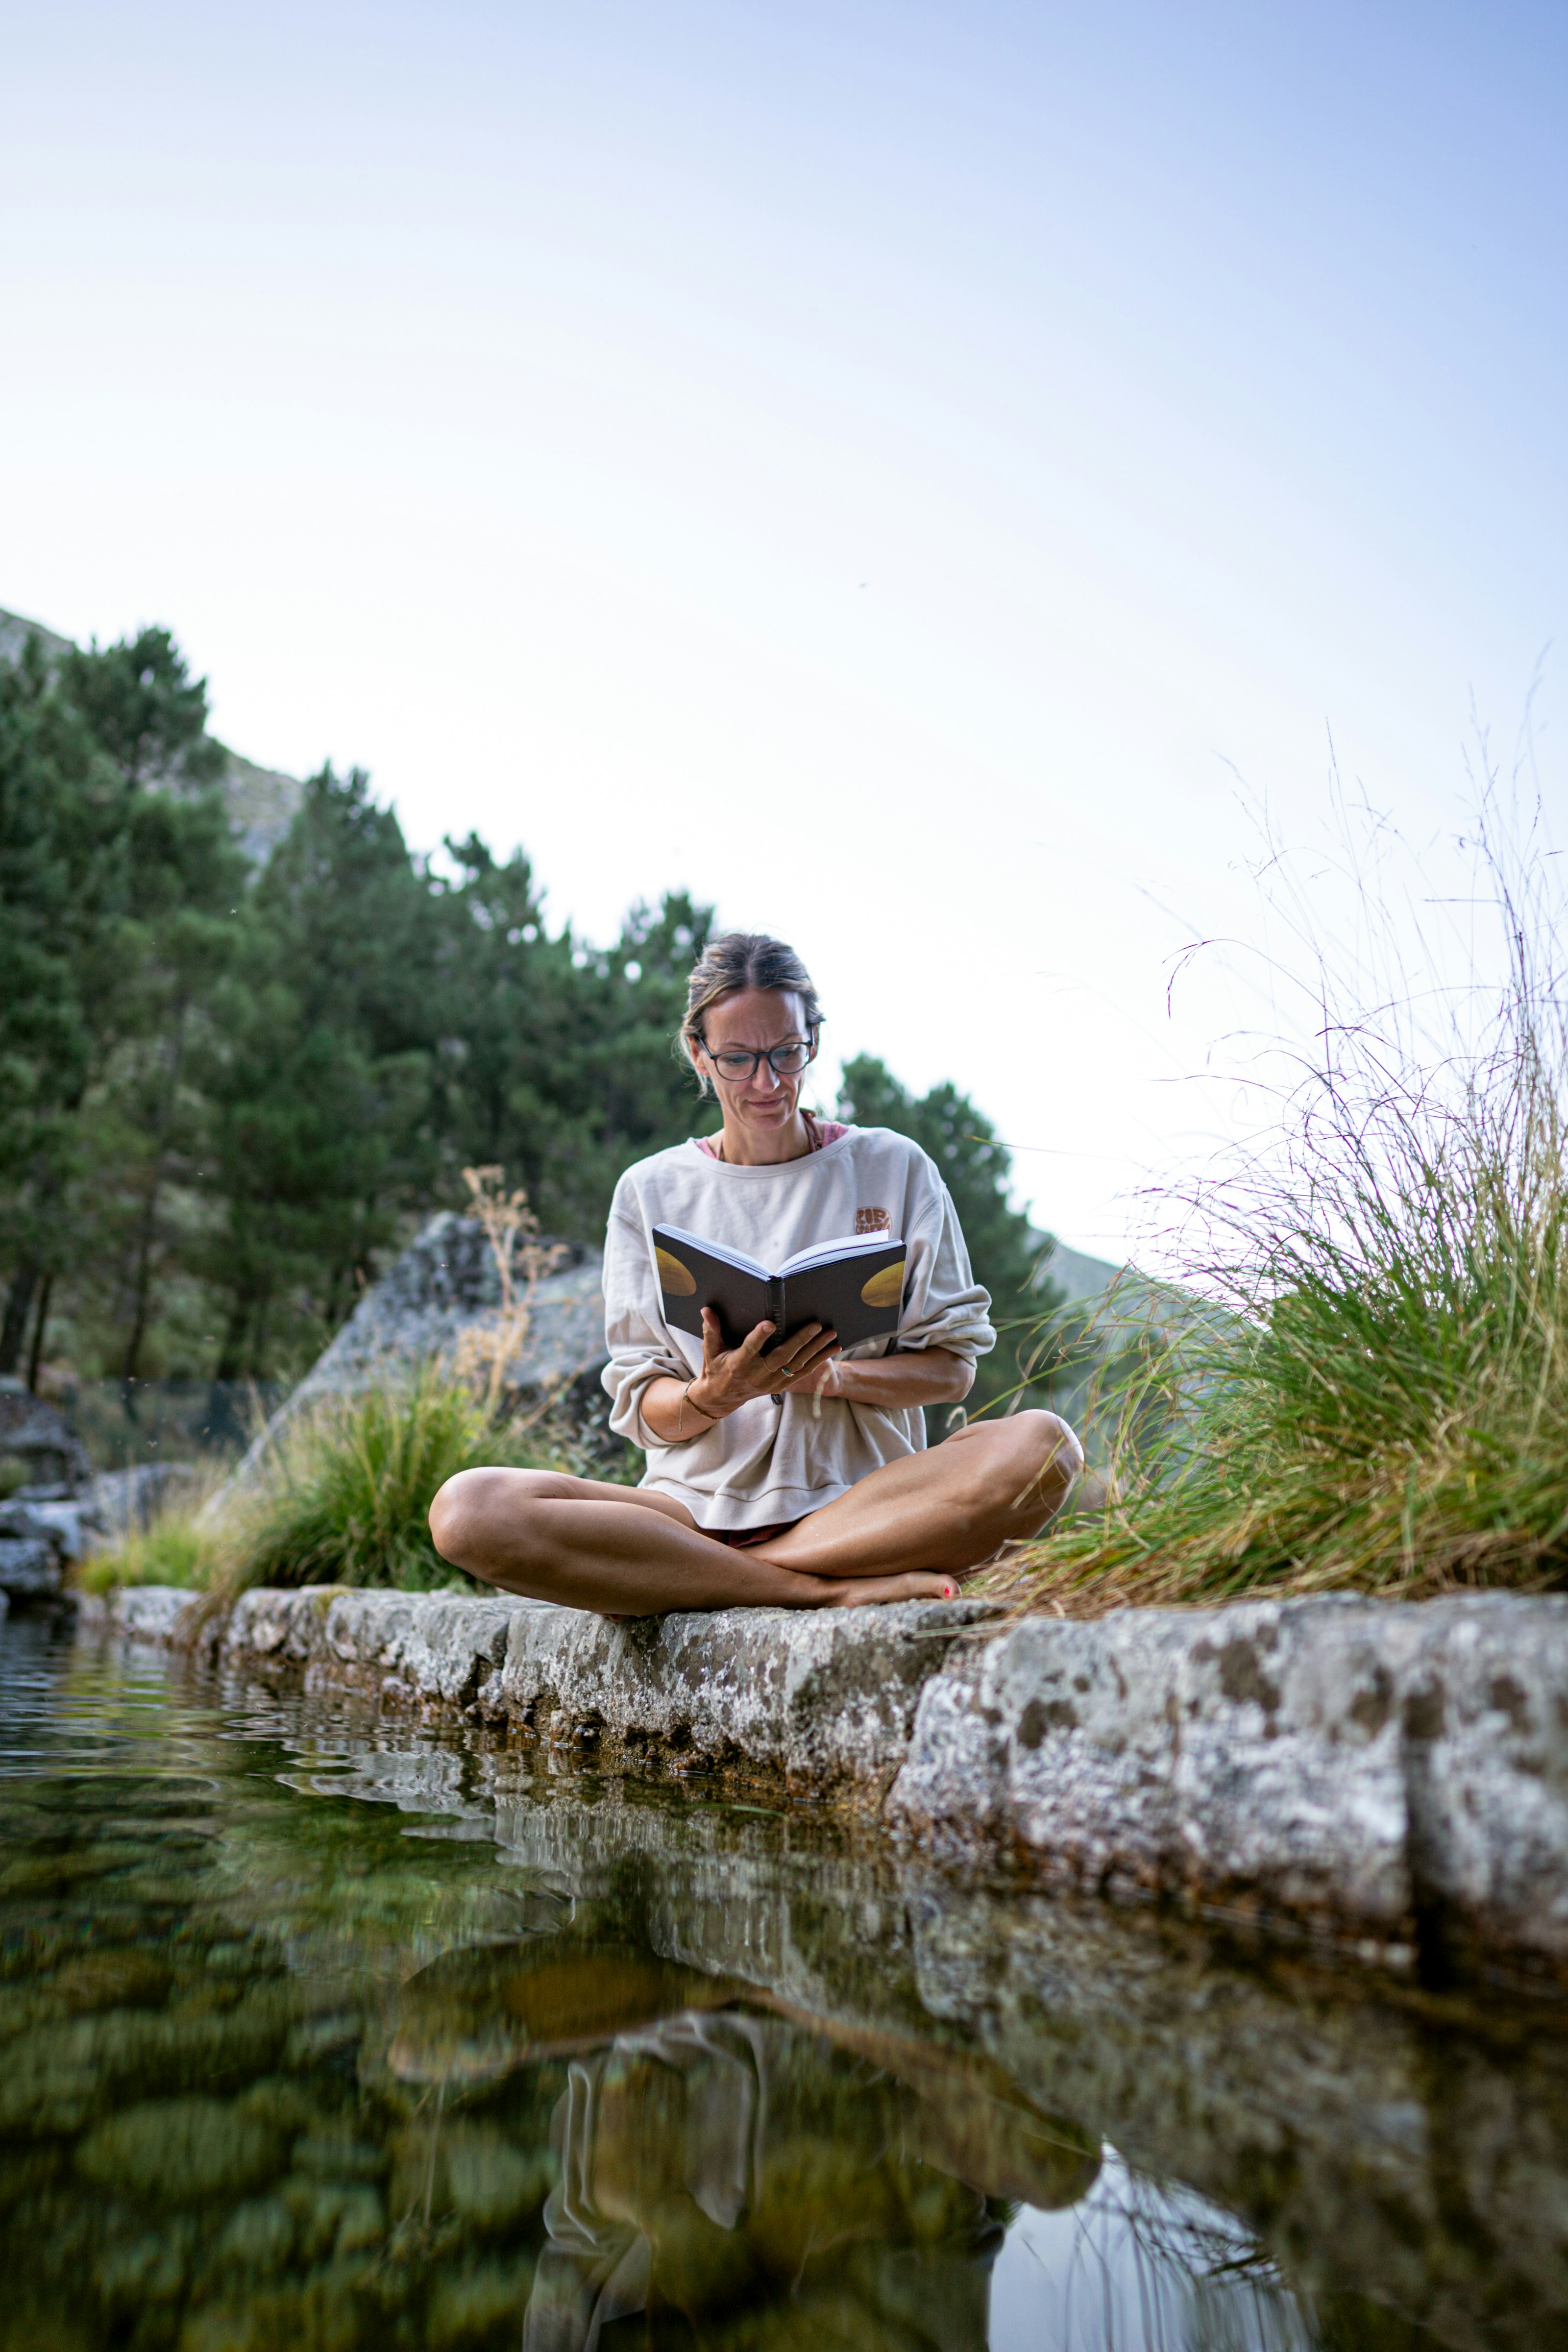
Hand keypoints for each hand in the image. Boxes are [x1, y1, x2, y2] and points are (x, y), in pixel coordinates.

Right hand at [688, 1306, 839, 1418]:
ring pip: (797, 1366)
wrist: (722, 1397)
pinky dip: (819, 1361)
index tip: (770, 1323)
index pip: (750, 1349)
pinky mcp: (781, 1385)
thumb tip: (706, 1310)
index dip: (759, 1337)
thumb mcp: (710, 1350)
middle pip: (782, 1357)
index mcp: (738, 1364)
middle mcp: (757, 1375)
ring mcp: (771, 1382)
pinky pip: (803, 1373)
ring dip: (816, 1351)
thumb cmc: (715, 1367)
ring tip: (832, 1335)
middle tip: (816, 1325)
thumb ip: (711, 1330)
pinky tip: (833, 1349)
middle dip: (800, 1341)